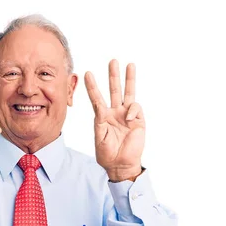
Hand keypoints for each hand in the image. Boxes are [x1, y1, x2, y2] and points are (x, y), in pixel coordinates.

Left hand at [84, 60, 144, 181]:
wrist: (120, 164)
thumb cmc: (107, 153)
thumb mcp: (99, 136)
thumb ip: (99, 121)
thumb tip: (102, 109)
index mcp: (102, 117)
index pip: (97, 98)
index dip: (92, 86)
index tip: (87, 74)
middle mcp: (115, 113)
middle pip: (114, 90)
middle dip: (113, 76)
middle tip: (113, 61)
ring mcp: (127, 115)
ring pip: (128, 93)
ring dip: (129, 79)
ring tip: (130, 65)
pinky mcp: (138, 120)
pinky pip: (135, 108)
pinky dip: (132, 111)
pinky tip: (129, 119)